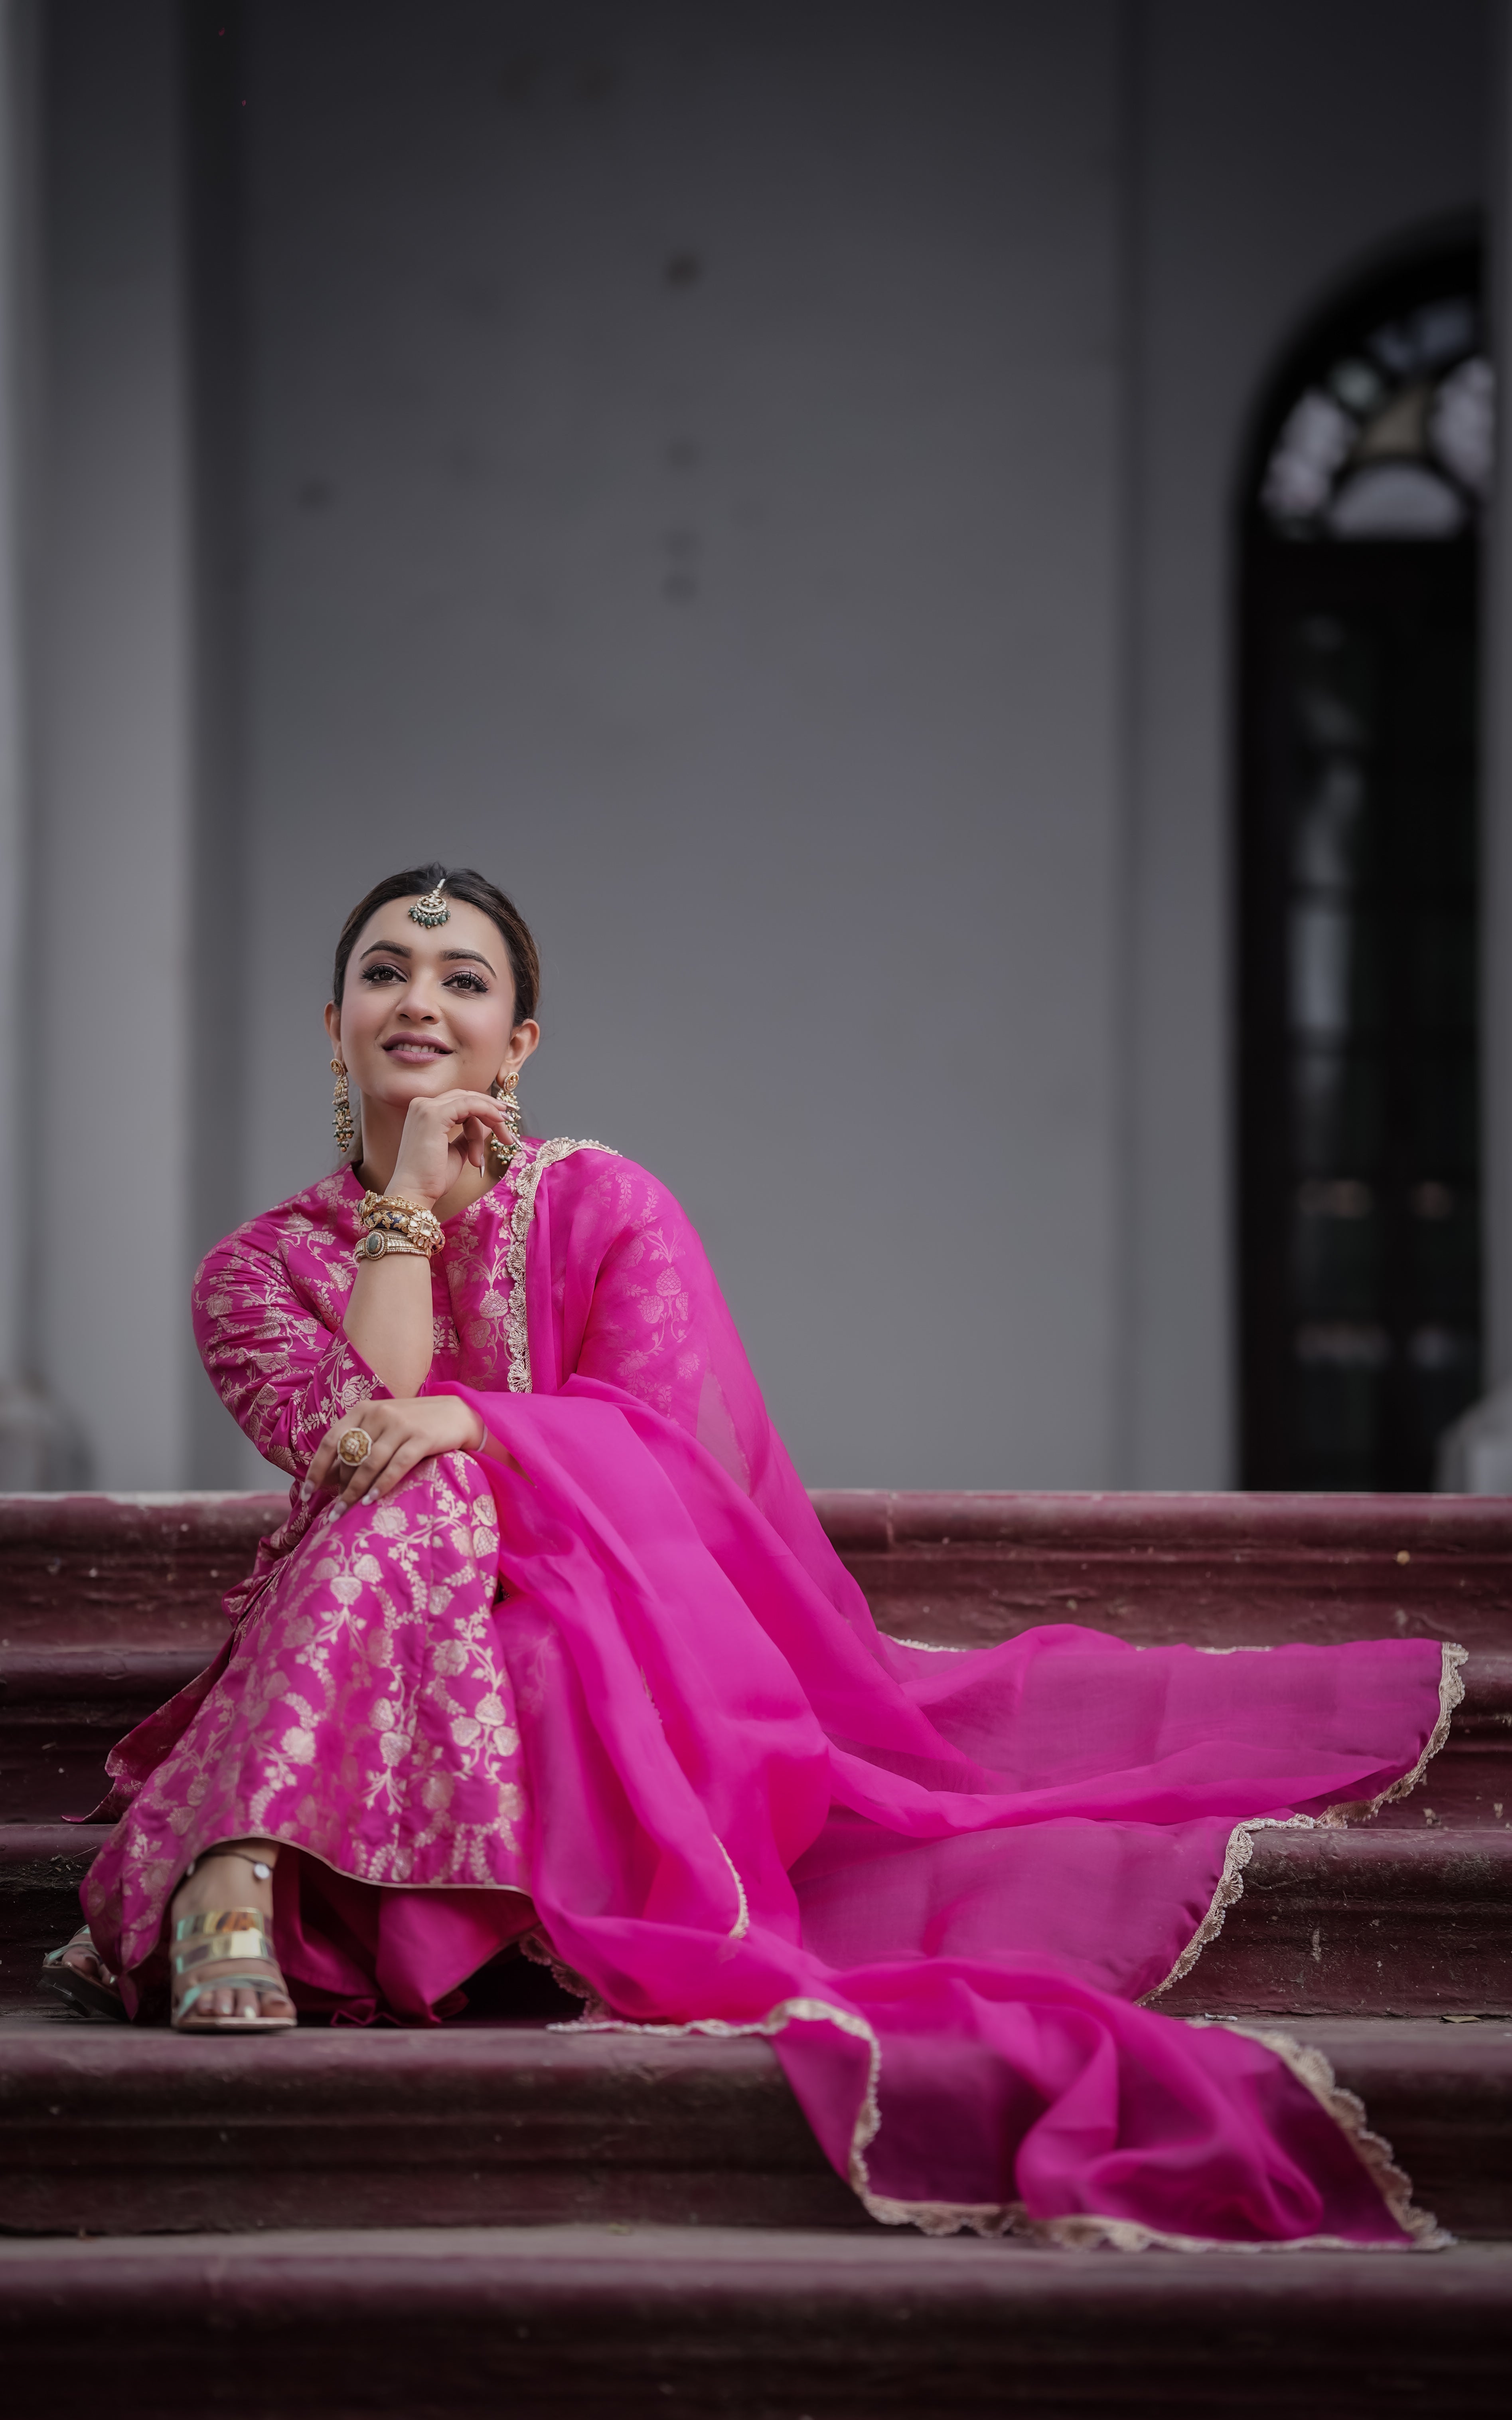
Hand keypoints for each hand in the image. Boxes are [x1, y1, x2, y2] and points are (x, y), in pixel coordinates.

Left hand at [308, 1393, 485, 1508]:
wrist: (458, 1413)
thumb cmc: (414, 1424)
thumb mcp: (383, 1426)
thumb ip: (359, 1443)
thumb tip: (330, 1476)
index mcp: (363, 1409)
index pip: (331, 1440)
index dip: (316, 1468)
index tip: (307, 1492)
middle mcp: (379, 1414)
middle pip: (350, 1455)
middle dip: (339, 1486)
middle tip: (335, 1510)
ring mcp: (400, 1424)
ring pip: (369, 1462)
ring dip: (356, 1490)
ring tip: (347, 1511)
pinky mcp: (421, 1437)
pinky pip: (396, 1465)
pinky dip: (382, 1484)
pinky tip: (373, 1500)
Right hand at [382, 1088, 514, 1206]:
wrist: (415, 1193)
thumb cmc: (432, 1177)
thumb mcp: (458, 1151)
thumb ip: (471, 1134)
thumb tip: (491, 1122)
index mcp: (424, 1112)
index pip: (460, 1103)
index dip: (484, 1111)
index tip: (504, 1124)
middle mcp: (422, 1105)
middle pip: (467, 1098)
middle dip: (492, 1112)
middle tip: (511, 1129)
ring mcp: (426, 1107)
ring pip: (470, 1101)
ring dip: (491, 1119)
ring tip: (504, 1140)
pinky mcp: (434, 1114)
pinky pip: (469, 1104)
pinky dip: (487, 1111)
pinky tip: (500, 1122)